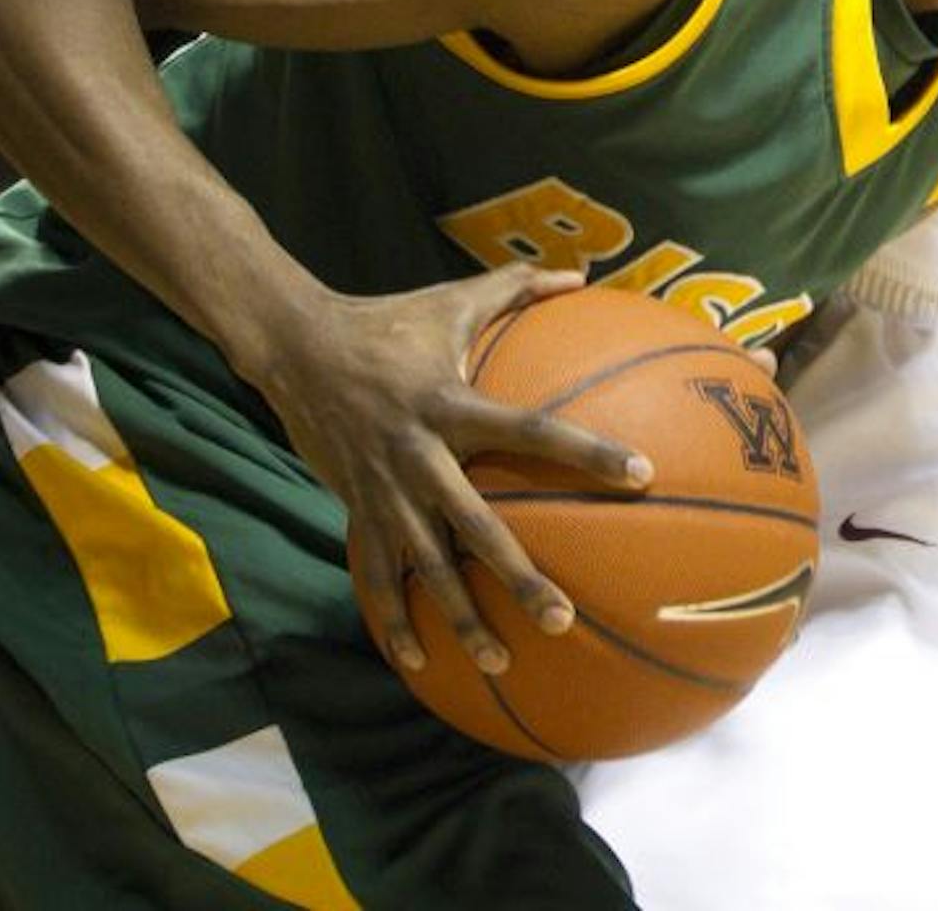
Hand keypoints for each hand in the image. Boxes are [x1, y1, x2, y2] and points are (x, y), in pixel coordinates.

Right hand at [254, 265, 649, 676]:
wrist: (297, 350)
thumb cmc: (386, 323)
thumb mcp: (451, 301)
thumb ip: (516, 288)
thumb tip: (580, 274)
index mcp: (452, 405)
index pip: (532, 431)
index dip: (586, 451)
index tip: (640, 474)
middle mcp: (420, 455)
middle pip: (476, 527)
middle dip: (518, 577)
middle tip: (562, 618)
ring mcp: (384, 491)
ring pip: (427, 567)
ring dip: (461, 617)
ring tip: (502, 661)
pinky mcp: (355, 510)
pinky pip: (375, 576)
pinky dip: (395, 621)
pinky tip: (420, 662)